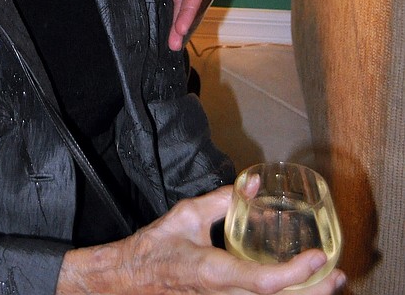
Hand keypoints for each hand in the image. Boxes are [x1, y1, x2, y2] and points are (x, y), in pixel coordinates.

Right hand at [56, 186, 345, 293]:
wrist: (132, 279)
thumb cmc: (155, 248)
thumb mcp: (187, 215)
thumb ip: (222, 200)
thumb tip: (252, 185)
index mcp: (214, 271)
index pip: (263, 281)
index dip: (295, 274)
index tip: (318, 258)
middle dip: (312, 292)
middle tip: (337, 275)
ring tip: (328, 282)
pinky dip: (284, 294)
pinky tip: (298, 286)